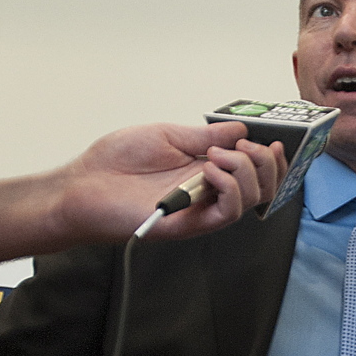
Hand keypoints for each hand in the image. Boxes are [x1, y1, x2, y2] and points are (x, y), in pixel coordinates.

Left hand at [59, 120, 288, 241]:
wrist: (84, 185)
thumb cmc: (116, 163)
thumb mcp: (167, 136)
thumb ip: (204, 136)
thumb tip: (239, 131)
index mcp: (206, 172)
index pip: (254, 172)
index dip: (271, 159)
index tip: (272, 140)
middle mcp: (209, 193)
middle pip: (262, 188)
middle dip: (265, 163)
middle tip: (245, 148)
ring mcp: (201, 210)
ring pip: (250, 201)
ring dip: (245, 172)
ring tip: (217, 156)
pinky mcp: (189, 224)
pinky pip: (226, 214)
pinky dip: (229, 188)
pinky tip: (209, 170)